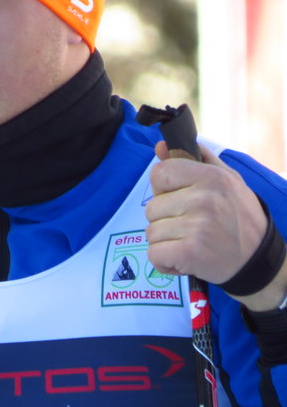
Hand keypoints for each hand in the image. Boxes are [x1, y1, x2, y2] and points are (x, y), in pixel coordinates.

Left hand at [145, 142, 277, 306]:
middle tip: (188, 225)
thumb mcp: (224, 178)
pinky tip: (182, 258)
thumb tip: (160, 146)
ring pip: (151, 232)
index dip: (162, 188)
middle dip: (164, 218)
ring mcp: (197, 226)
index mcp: (210, 176)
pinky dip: (164, 261)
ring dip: (165, 241)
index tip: (177, 198)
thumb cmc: (237, 215)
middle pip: (151, 207)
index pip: (159, 173)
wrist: (257, 259)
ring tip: (188, 241)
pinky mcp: (191, 253)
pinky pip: (154, 254)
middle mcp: (204, 199)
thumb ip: (191, 158)